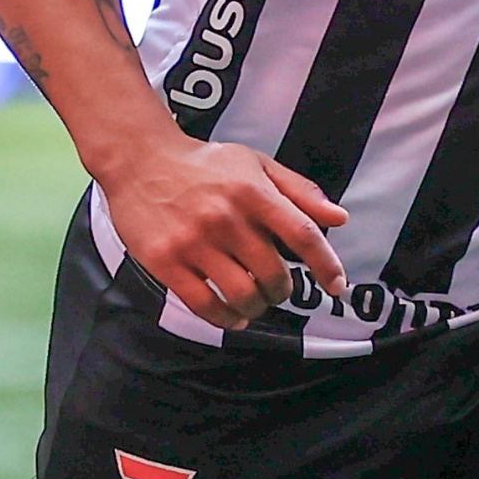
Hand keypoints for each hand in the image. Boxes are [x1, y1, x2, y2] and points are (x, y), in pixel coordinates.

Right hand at [98, 131, 347, 327]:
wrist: (140, 159)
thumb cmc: (203, 164)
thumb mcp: (255, 165)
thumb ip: (299, 192)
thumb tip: (338, 219)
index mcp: (253, 192)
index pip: (302, 235)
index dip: (326, 265)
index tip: (336, 286)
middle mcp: (226, 217)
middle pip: (273, 274)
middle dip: (281, 291)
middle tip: (276, 290)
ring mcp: (194, 241)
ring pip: (241, 295)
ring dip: (256, 307)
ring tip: (254, 303)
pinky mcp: (166, 260)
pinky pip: (204, 304)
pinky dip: (225, 318)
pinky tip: (232, 316)